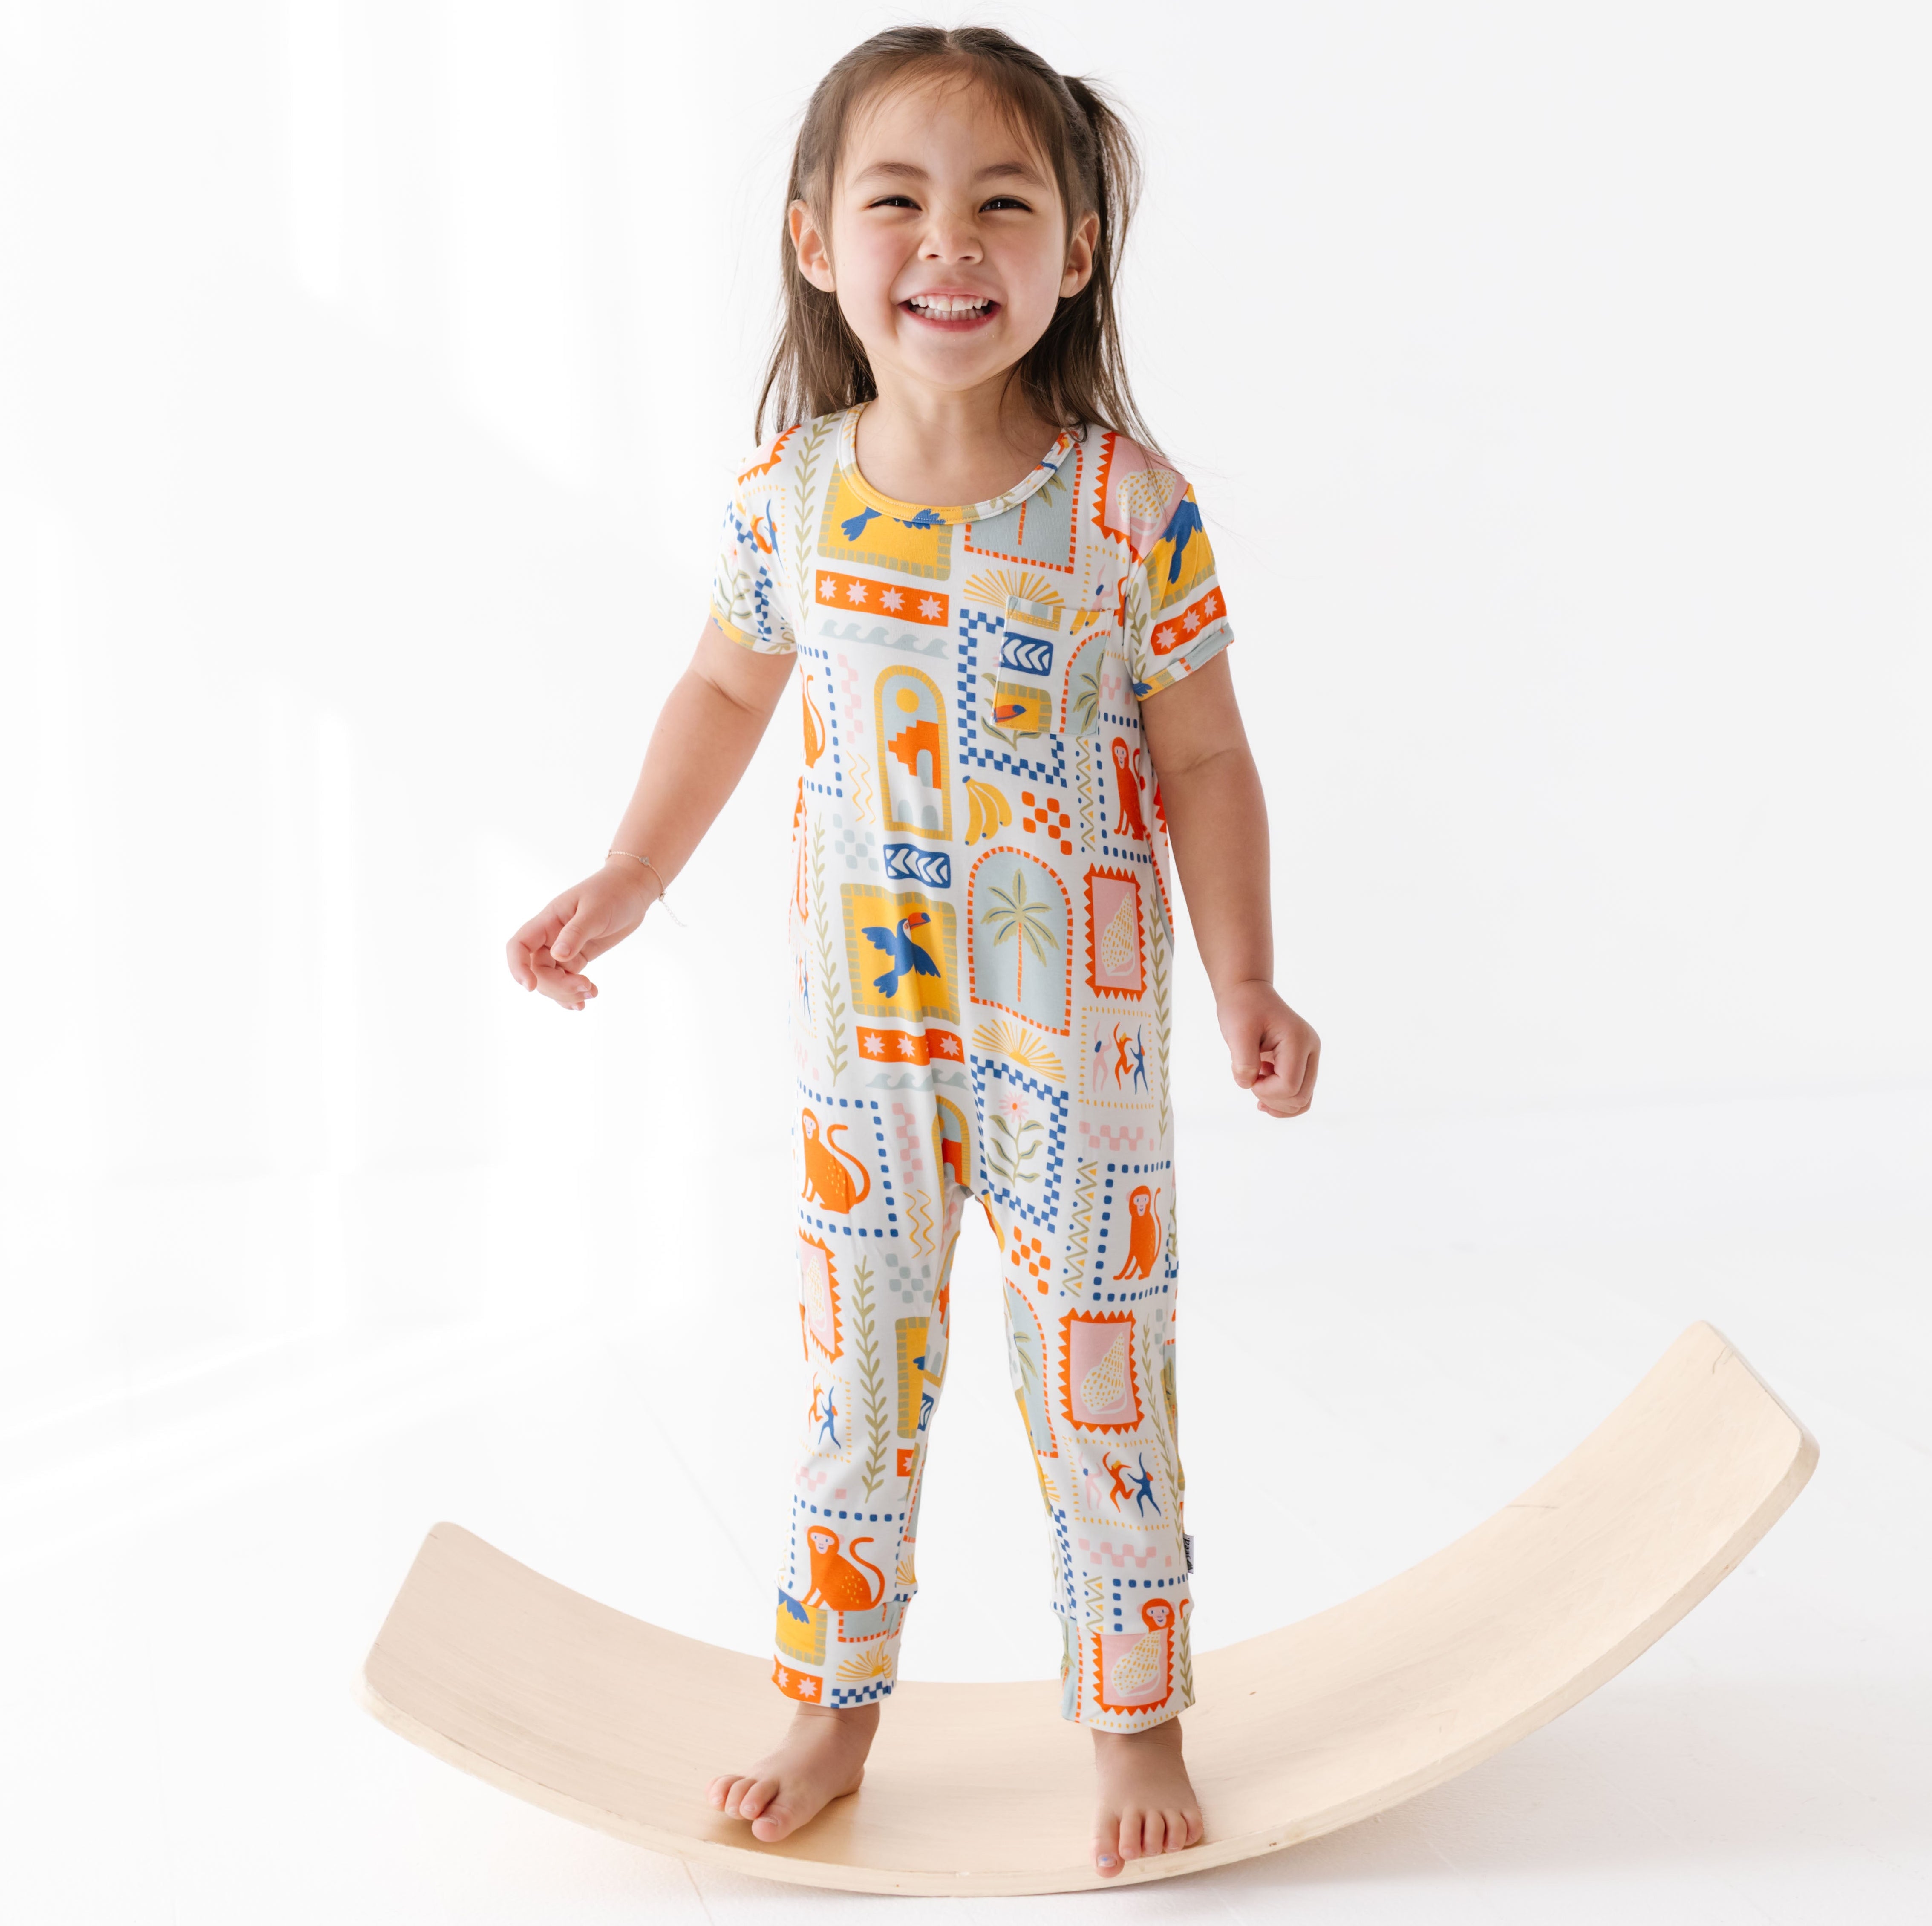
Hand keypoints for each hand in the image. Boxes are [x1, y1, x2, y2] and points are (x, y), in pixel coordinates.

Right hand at [505, 860, 659, 1010]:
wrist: (632, 891)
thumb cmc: (613, 893)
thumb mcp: (595, 911)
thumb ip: (576, 933)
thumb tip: (558, 956)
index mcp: (548, 921)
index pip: (519, 945)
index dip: (518, 967)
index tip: (531, 987)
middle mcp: (551, 937)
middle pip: (538, 970)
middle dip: (557, 986)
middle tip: (585, 987)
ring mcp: (564, 949)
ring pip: (552, 979)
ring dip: (567, 992)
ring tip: (591, 993)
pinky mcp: (578, 957)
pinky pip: (567, 979)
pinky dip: (572, 993)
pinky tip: (584, 1001)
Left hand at [1216, 980, 1319, 1117]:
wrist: (1248, 993)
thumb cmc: (1242, 1008)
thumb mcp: (1236, 1032)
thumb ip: (1243, 1062)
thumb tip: (1249, 1085)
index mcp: (1298, 1040)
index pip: (1289, 1085)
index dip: (1264, 1090)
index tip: (1246, 1074)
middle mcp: (1311, 1049)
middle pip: (1300, 1097)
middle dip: (1271, 1098)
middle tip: (1250, 1079)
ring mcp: (1310, 1057)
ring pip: (1303, 1100)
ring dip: (1277, 1102)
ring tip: (1256, 1084)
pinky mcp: (1303, 1063)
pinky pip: (1300, 1093)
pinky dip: (1282, 1100)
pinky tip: (1262, 1092)